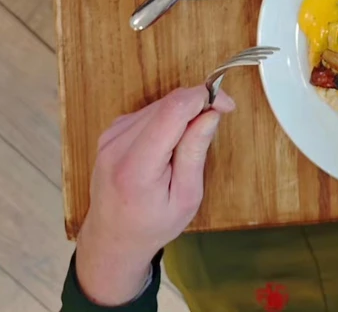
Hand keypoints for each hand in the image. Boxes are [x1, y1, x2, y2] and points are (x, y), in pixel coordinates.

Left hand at [75, 86, 234, 304]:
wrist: (112, 240)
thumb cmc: (153, 225)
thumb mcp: (186, 198)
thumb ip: (195, 152)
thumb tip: (211, 112)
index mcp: (136, 166)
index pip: (173, 108)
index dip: (204, 97)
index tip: (227, 106)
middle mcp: (117, 145)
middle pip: (168, 103)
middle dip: (196, 109)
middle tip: (208, 133)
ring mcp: (110, 136)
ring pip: (160, 104)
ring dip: (181, 116)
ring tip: (182, 150)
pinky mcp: (110, 132)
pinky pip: (148, 112)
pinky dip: (166, 121)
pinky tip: (165, 148)